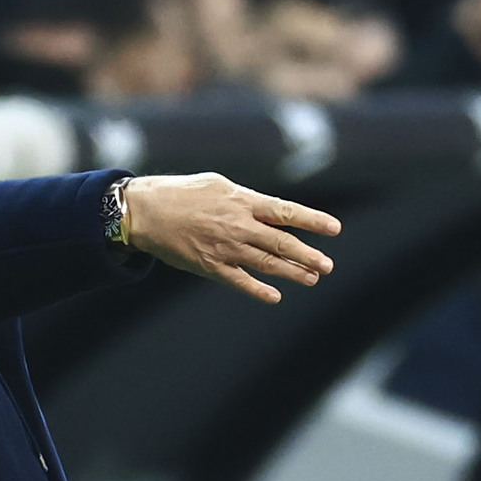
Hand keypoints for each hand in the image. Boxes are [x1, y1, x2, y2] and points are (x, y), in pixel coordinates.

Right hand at [124, 172, 341, 303]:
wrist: (145, 212)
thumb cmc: (181, 193)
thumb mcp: (218, 184)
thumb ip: (246, 199)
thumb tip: (271, 212)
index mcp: (242, 201)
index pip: (285, 212)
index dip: (312, 221)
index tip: (334, 229)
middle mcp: (238, 226)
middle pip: (282, 243)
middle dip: (308, 256)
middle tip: (328, 265)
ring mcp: (225, 248)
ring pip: (266, 264)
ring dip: (292, 273)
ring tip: (312, 278)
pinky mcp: (210, 266)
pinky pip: (240, 281)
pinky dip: (259, 291)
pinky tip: (275, 296)